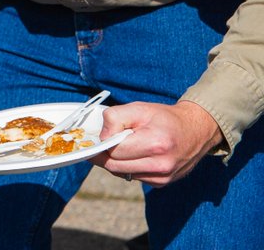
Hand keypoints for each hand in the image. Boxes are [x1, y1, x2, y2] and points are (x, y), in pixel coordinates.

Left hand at [94, 100, 222, 186]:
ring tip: (118, 146)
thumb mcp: (139, 108)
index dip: (101, 143)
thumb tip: (101, 137)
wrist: (196, 130)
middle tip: (99, 143)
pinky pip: (132, 177)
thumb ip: (115, 118)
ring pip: (121, 174)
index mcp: (156, 144)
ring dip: (114, 161)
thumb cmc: (165, 118)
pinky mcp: (161, 183)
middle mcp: (161, 165)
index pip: (114, 151)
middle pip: (114, 166)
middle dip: (103, 154)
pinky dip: (126, 166)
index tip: (95, 137)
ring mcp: (162, 177)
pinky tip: (131, 154)